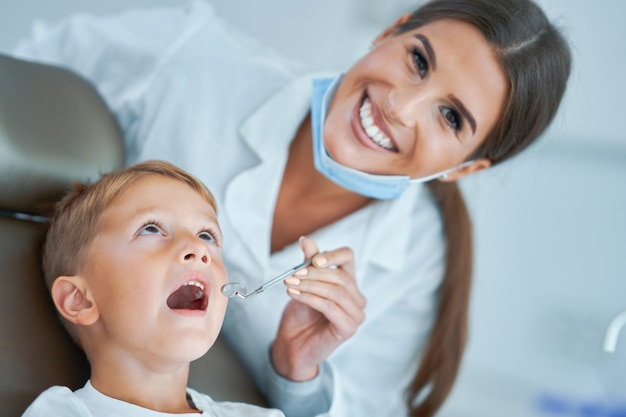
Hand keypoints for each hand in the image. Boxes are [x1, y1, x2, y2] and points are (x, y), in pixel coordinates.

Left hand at [271, 236, 365, 380]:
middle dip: (313, 273)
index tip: (313, 258)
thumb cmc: (300, 314)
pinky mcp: (348, 328)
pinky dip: (310, 298)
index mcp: (348, 282)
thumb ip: (308, 263)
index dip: (332, 255)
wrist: (292, 344)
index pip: (348, 257)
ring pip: (335, 291)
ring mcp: (356, 314)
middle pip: (340, 276)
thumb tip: (306, 239)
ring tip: (290, 284)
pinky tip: (294, 294)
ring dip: (310, 285)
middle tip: (291, 274)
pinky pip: (330, 307)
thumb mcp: (303, 283)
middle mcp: (357, 297)